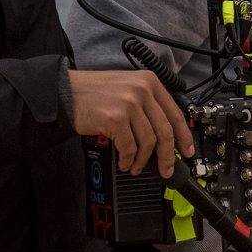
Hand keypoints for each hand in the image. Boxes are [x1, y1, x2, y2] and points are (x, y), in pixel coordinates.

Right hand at [68, 70, 194, 176]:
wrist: (65, 90)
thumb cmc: (93, 92)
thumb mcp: (128, 87)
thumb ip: (147, 104)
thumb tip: (164, 133)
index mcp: (149, 82)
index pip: (175, 113)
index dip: (184, 136)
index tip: (187, 151)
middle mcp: (142, 90)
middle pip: (165, 130)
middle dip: (168, 155)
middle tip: (166, 169)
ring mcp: (129, 104)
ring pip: (148, 141)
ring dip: (143, 160)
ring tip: (136, 166)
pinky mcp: (115, 118)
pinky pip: (129, 147)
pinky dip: (128, 159)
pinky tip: (124, 162)